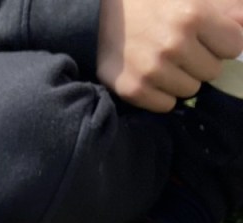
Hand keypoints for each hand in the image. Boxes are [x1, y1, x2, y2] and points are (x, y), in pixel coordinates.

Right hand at [97, 0, 242, 111]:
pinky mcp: (133, 90)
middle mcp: (173, 45)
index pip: (234, 46)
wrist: (100, 13)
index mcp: (192, 15)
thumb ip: (226, 10)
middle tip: (180, 48)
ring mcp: (151, 70)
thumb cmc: (152, 0)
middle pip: (212, 71)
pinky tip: (151, 75)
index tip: (206, 36)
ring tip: (164, 61)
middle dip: (201, 60)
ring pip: (190, 90)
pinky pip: (166, 105)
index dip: (222, 42)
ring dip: (182, 78)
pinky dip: (162, 93)